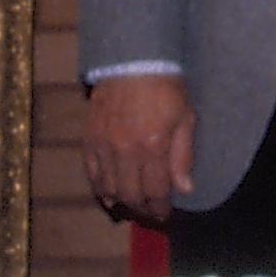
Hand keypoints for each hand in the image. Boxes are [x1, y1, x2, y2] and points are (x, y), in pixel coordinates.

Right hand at [82, 73, 196, 223]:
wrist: (133, 62)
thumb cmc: (167, 88)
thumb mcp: (186, 117)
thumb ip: (183, 155)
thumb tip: (185, 189)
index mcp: (153, 146)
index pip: (156, 190)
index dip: (161, 206)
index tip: (166, 213)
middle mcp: (126, 151)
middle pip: (132, 194)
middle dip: (144, 209)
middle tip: (152, 213)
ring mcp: (104, 146)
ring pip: (110, 188)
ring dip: (123, 202)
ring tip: (134, 206)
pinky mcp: (89, 140)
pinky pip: (91, 174)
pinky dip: (100, 189)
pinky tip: (109, 196)